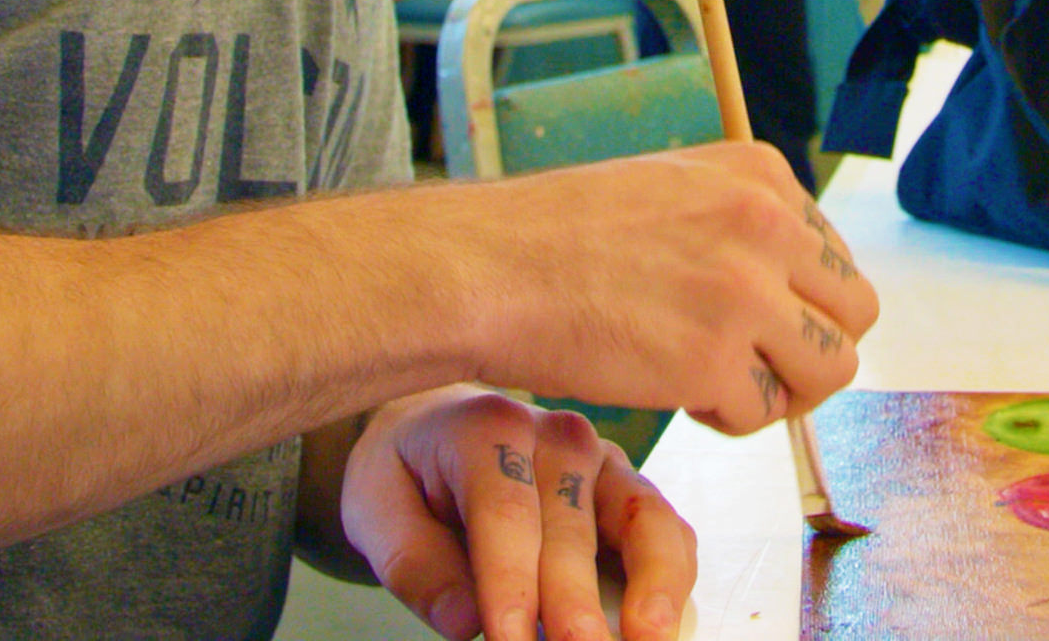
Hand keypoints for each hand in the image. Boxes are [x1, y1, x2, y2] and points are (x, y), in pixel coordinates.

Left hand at [340, 387, 692, 640]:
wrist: (440, 436)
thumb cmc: (409, 477)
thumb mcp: (377, 510)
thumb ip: (413, 564)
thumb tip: (464, 621)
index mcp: (489, 427)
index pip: (505, 511)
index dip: (510, 583)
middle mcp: (559, 436)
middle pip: (573, 529)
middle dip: (575, 603)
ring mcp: (606, 462)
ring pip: (644, 521)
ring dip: (653, 589)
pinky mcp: (632, 493)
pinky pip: (668, 533)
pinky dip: (671, 583)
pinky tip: (660, 627)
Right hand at [453, 140, 876, 435]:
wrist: (485, 268)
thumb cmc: (558, 236)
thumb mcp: (671, 189)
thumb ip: (742, 225)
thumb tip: (799, 289)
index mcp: (760, 174)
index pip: (835, 257)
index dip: (798, 303)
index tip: (750, 319)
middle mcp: (765, 224)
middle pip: (855, 314)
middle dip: (809, 350)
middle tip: (750, 365)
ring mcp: (743, 293)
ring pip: (830, 370)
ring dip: (780, 390)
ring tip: (716, 382)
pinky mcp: (712, 361)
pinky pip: (762, 414)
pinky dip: (725, 417)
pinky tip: (674, 391)